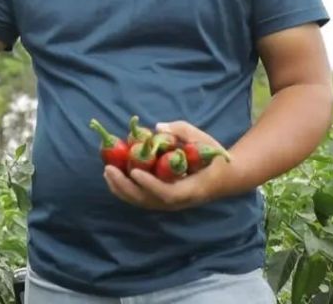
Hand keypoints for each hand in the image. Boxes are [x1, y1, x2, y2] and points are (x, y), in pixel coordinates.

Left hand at [103, 120, 233, 210]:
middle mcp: (179, 201)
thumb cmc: (214, 157)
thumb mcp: (204, 140)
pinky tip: (114, 177)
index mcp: (192, 188)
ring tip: (107, 172)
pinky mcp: (163, 199)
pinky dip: (126, 189)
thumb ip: (182, 132)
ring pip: (142, 202)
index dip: (149, 184)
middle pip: (149, 201)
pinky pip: (142, 198)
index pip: (168, 193)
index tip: (134, 171)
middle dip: (126, 187)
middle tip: (109, 170)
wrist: (225, 177)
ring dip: (122, 189)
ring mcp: (171, 203)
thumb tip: (157, 128)